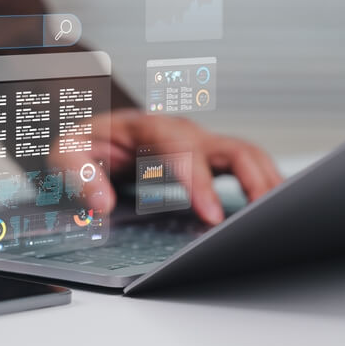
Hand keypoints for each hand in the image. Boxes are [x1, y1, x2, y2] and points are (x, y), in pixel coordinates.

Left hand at [55, 109, 282, 224]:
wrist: (90, 137)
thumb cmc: (81, 146)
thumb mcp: (63, 156)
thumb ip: (79, 176)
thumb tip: (102, 204)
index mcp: (146, 126)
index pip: (182, 149)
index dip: (199, 183)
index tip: (212, 216)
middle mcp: (181, 132)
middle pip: (230, 147)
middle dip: (252, 180)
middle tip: (264, 219)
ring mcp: (199, 144)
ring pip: (247, 156)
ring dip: (268, 184)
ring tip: (281, 220)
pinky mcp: (208, 159)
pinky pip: (245, 167)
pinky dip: (264, 186)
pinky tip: (275, 211)